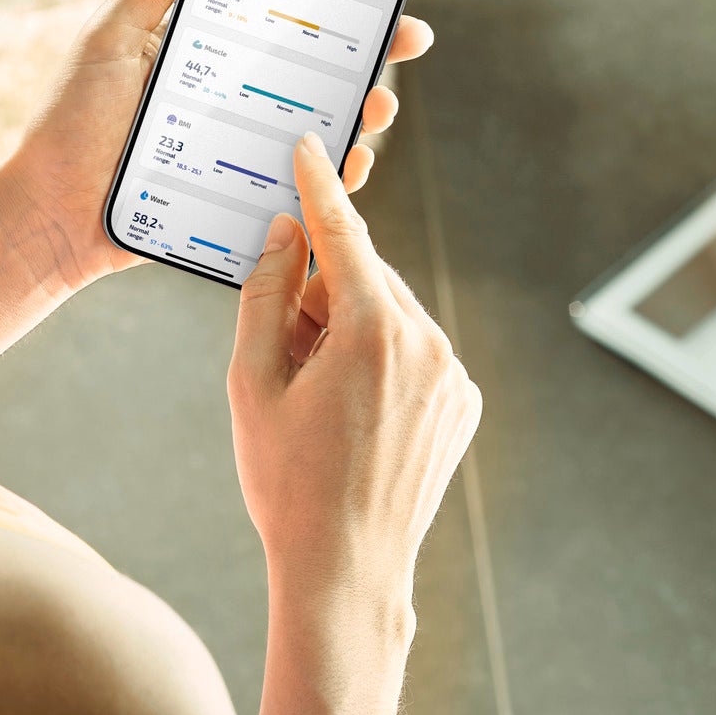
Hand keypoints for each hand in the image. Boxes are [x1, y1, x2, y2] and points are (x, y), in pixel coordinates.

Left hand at [1, 0, 435, 291]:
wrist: (47, 215)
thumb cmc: (70, 123)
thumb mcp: (111, 36)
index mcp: (211, 52)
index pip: (285, 16)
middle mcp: (237, 98)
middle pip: (320, 70)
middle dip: (373, 52)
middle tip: (403, 38)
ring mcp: (244, 151)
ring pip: (321, 128)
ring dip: (362, 114)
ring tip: (376, 105)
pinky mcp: (242, 201)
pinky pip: (300, 189)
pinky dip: (331, 179)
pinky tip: (349, 167)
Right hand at [228, 135, 481, 634]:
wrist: (347, 570)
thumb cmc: (287, 482)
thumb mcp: (251, 383)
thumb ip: (264, 295)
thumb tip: (282, 234)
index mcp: (373, 331)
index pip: (342, 233)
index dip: (318, 184)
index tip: (310, 144)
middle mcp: (428, 342)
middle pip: (366, 277)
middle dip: (321, 290)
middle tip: (284, 349)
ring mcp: (454, 375)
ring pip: (393, 313)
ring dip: (352, 327)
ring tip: (316, 396)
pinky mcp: (464, 402)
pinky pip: (417, 352)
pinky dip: (382, 359)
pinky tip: (351, 412)